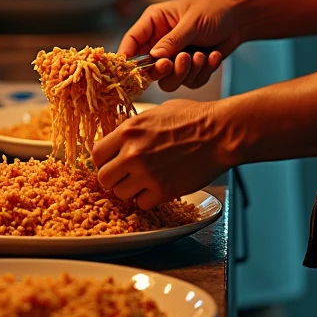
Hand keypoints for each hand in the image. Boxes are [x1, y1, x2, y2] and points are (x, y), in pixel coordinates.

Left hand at [92, 99, 227, 207]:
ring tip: (145, 180)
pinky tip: (158, 187)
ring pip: (121, 194)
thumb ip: (135, 128)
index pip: (96, 154)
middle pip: (104, 178)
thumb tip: (122, 138)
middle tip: (126, 174)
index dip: (104, 160)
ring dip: (130, 189)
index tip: (112, 161)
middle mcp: (133, 154)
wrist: (220, 132)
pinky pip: (142, 204)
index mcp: (129, 130)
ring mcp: (147, 174)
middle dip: (114, 177)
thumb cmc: (193, 117)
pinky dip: (148, 199)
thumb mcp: (156, 112)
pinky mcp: (164, 191)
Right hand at [120, 0, 242, 91]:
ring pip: (168, 80)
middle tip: (175, 62)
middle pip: (147, 68)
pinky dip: (202, 73)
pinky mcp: (189, 69)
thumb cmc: (214, 11)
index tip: (130, 71)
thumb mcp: (192, 22)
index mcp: (155, 22)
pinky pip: (189, 82)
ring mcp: (174, 57)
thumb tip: (153, 57)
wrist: (239, 19)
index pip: (131, 41)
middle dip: (162, 69)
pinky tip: (214, 56)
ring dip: (186, 72)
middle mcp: (160, 42)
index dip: (127, 57)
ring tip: (202, 56)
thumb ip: (172, 40)